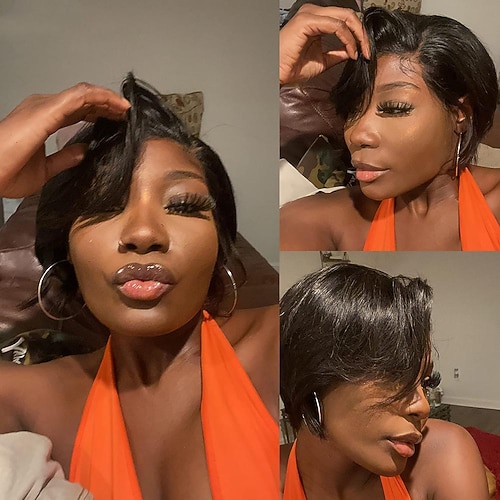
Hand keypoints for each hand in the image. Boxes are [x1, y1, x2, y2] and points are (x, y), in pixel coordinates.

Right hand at [0, 83, 129, 197]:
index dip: (98, 112)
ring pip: (84, 94)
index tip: (117, 121)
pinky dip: (102, 97)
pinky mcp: (48, 109)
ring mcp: (46, 105)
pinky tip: (117, 106)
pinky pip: (81, 96)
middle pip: (82, 99)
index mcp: (43, 120)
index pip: (76, 110)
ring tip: (126, 109)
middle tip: (125, 114)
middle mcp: (44, 108)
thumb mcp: (45, 169)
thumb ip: (65, 158)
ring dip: (108, 99)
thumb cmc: (7, 172)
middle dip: (106, 105)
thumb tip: (83, 150)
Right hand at [280, 4, 369, 85]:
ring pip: (345, 17)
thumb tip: (351, 52)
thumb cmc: (292, 67)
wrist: (278, 73)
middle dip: (361, 34)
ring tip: (359, 52)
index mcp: (316, 20)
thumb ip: (336, 54)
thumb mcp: (322, 61)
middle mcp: (313, 13)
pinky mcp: (308, 21)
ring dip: (357, 36)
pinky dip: (347, 38)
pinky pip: (336, 26)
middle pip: (348, 15)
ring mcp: (310, 14)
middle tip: (367, 51)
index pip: (344, 20)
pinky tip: (350, 50)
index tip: (364, 53)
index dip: (358, 35)